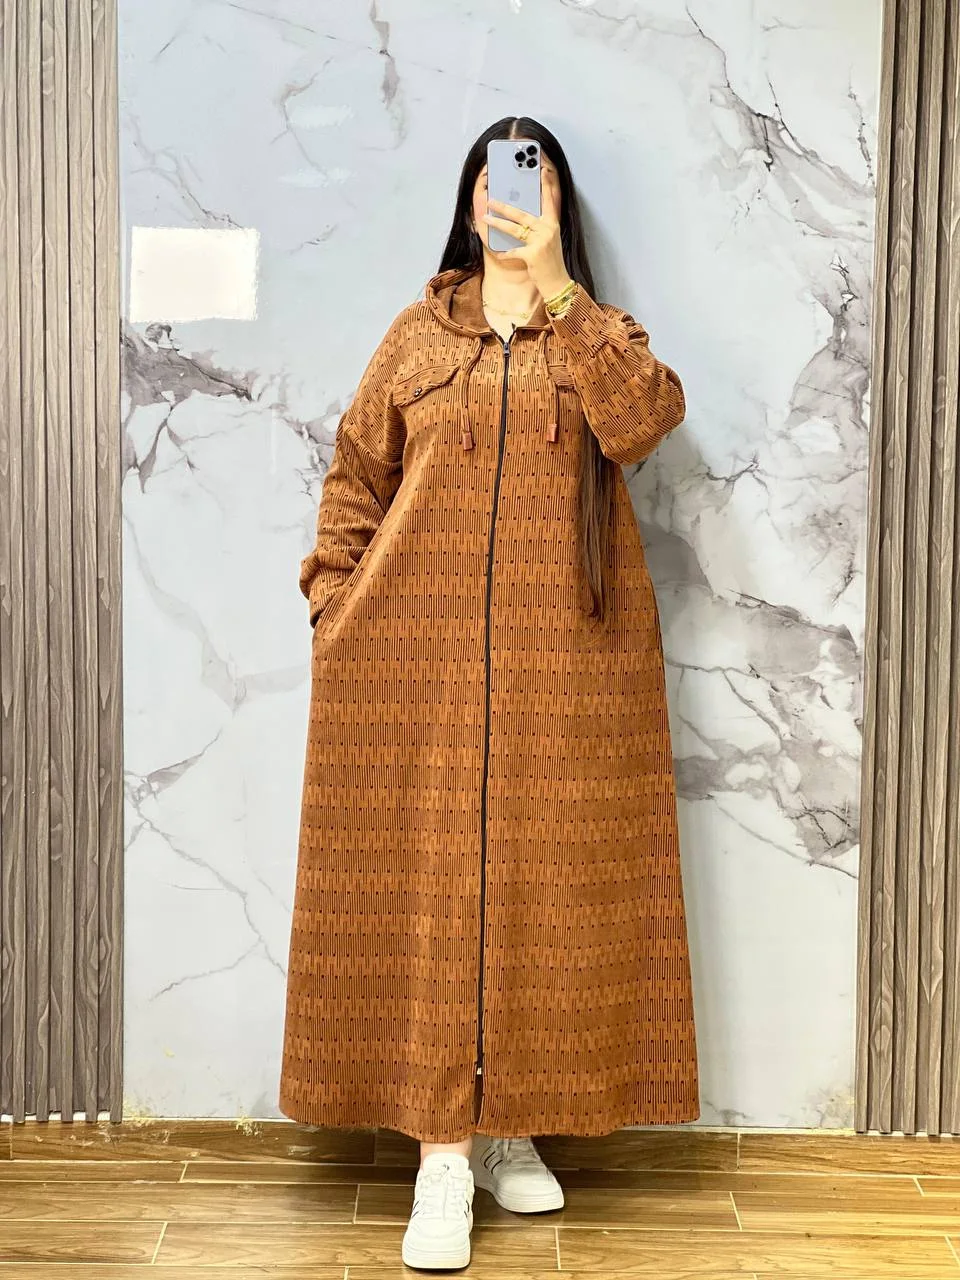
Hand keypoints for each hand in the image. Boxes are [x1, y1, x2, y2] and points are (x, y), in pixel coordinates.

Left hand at [480, 172, 572, 302]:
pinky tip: (500, 254)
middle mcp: (548, 229)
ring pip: (514, 229)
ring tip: (486, 218)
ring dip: (498, 224)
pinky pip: (514, 251)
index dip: (546, 184)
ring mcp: (541, 241)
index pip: (549, 199)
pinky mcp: (533, 254)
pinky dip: (506, 254)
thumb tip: (520, 218)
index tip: (542, 169)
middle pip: (522, 214)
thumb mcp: (549, 240)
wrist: (557, 282)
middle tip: (491, 199)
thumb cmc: (551, 262)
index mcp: (552, 224)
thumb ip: (538, 227)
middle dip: (504, 206)